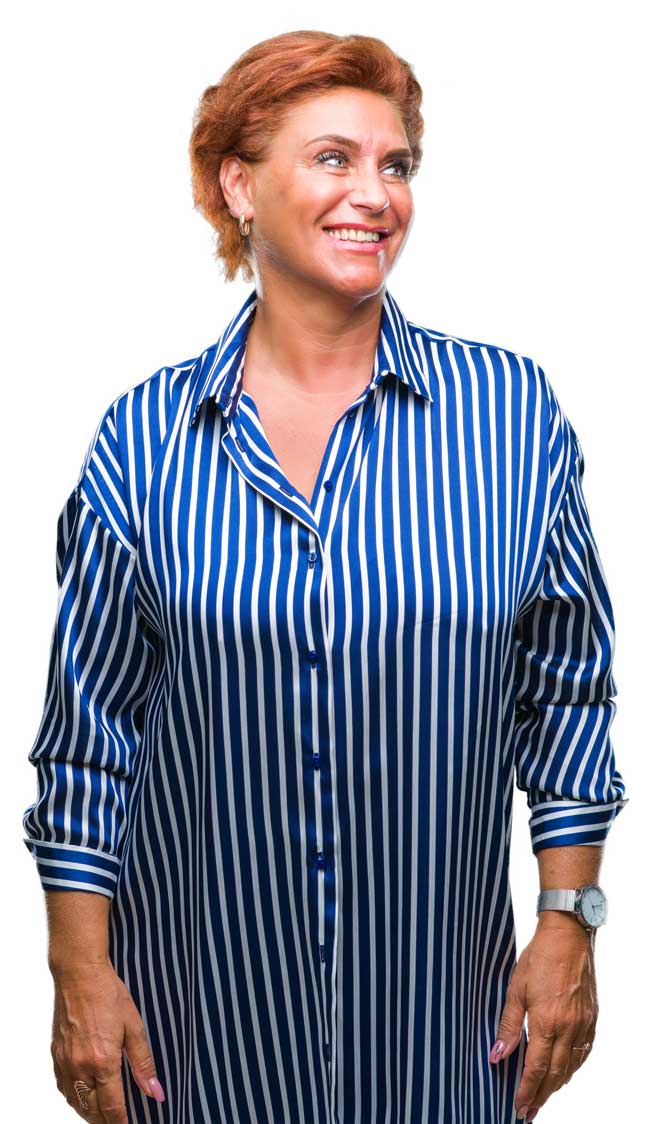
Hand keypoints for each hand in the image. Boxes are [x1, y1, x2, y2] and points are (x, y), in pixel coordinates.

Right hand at [50, 958, 165, 1120]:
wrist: (80, 974)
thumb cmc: (108, 994)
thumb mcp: (134, 1027)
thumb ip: (143, 1063)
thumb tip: (155, 1091)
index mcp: (102, 1062)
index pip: (112, 1107)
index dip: (121, 1122)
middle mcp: (80, 1067)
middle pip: (92, 1110)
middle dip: (106, 1119)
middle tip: (120, 1119)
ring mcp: (65, 1061)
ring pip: (75, 1102)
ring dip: (89, 1111)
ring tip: (104, 1113)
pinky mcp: (56, 1053)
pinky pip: (64, 1087)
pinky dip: (74, 1097)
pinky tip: (84, 1094)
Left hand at [489, 917, 597, 1120]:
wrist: (568, 936)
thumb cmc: (539, 958)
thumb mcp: (515, 989)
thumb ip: (508, 1025)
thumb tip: (497, 1055)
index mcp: (547, 1021)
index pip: (536, 1068)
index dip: (527, 1090)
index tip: (518, 1106)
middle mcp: (569, 1027)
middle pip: (555, 1074)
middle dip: (541, 1095)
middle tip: (528, 1111)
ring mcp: (583, 1024)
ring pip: (571, 1066)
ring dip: (556, 1085)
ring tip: (543, 1096)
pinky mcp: (592, 1018)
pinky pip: (584, 1052)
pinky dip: (573, 1067)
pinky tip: (564, 1072)